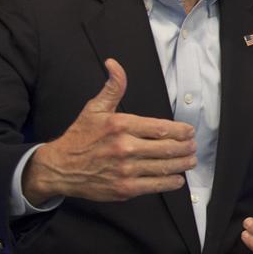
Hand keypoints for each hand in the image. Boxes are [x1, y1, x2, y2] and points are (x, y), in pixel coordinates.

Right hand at [23, 59, 196, 204]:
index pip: (161, 127)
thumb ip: (113, 87)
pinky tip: (178, 178)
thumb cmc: (79, 137)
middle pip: (167, 147)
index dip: (181, 131)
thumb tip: (114, 64)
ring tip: (190, 160)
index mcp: (120, 125)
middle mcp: (124, 147)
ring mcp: (125, 170)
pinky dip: (170, 182)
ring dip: (182, 164)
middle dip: (186, 147)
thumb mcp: (95, 108)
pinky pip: (154, 186)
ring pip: (164, 167)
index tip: (190, 132)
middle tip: (193, 146)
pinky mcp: (124, 189)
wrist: (59, 168)